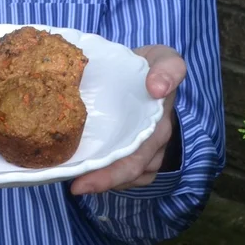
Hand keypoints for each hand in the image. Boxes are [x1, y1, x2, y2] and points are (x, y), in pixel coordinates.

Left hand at [68, 44, 184, 195]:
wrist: (147, 70)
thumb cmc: (152, 67)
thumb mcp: (165, 58)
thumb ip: (168, 68)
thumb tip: (157, 88)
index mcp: (159, 120)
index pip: (144, 150)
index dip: (122, 166)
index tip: (92, 176)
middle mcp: (155, 140)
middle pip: (132, 168)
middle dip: (105, 180)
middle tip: (77, 187)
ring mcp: (146, 150)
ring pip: (128, 175)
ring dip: (104, 182)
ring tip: (75, 183)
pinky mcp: (133, 152)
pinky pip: (124, 173)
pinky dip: (106, 177)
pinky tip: (83, 174)